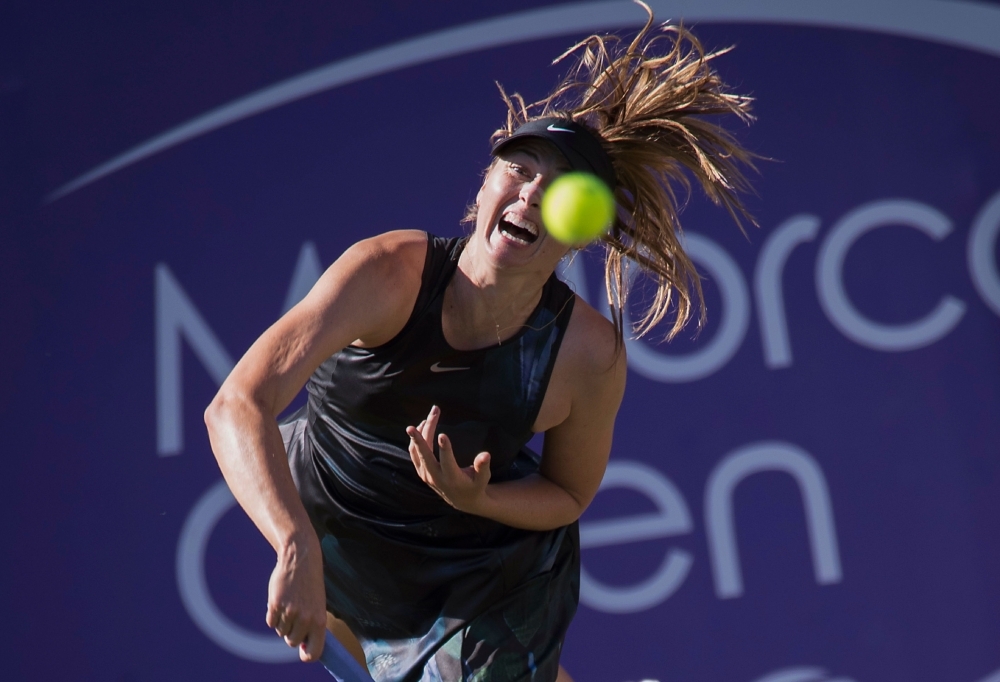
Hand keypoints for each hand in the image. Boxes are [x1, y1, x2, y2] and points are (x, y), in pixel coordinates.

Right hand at [265, 536, 327, 661]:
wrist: (301, 559)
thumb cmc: (310, 584)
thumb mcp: (318, 605)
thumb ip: (312, 625)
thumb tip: (302, 646)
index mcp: (319, 621)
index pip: (314, 652)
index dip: (306, 655)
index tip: (302, 651)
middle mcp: (305, 619)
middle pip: (292, 642)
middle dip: (291, 633)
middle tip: (295, 616)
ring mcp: (289, 613)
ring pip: (280, 632)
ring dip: (282, 621)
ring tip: (290, 604)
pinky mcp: (275, 605)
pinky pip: (270, 622)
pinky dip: (273, 615)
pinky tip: (280, 601)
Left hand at [406, 405, 490, 512]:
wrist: (461, 500)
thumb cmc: (475, 485)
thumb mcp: (483, 479)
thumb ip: (483, 467)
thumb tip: (486, 455)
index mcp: (452, 479)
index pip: (447, 462)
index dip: (445, 449)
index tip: (443, 434)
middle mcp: (436, 477)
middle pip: (425, 455)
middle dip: (420, 438)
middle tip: (419, 422)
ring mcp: (426, 475)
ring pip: (417, 452)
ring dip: (420, 433)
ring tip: (429, 417)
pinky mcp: (421, 471)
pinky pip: (414, 454)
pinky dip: (416, 440)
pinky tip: (423, 425)